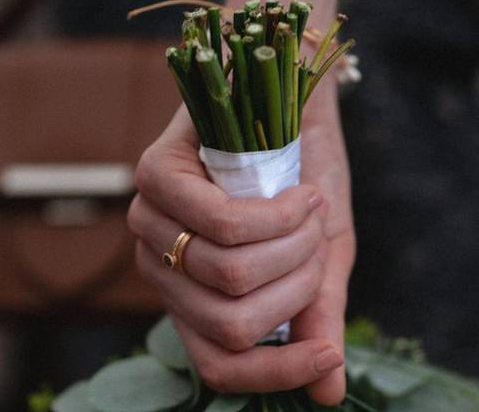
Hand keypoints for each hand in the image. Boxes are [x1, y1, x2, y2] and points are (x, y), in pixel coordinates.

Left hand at [128, 93, 353, 403]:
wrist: (297, 96)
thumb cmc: (306, 177)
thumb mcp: (320, 254)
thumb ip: (315, 316)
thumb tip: (329, 397)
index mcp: (196, 298)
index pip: (217, 365)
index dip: (274, 372)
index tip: (328, 357)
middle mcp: (161, 268)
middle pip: (230, 323)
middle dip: (298, 286)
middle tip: (319, 238)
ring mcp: (149, 222)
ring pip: (228, 275)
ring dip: (293, 246)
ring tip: (310, 207)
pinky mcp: (153, 174)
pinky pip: (220, 223)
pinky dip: (277, 216)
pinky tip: (301, 195)